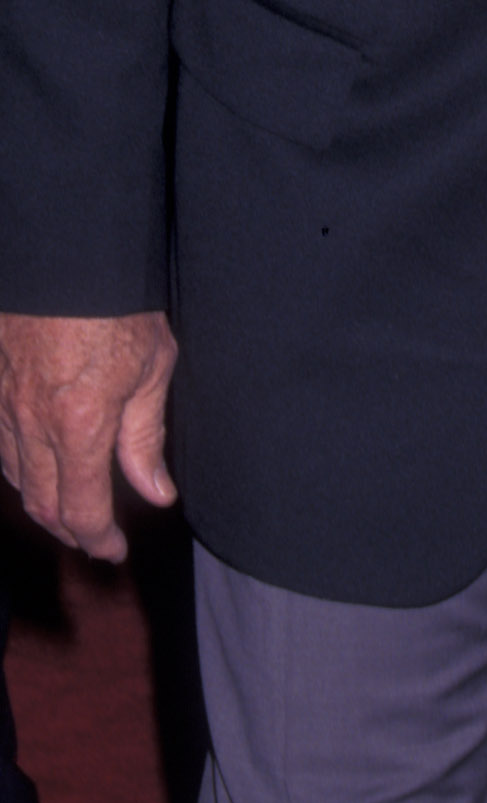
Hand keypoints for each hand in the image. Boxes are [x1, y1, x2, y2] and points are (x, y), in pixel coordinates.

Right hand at [0, 312, 177, 562]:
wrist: (67, 252)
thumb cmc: (119, 304)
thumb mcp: (153, 366)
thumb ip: (147, 438)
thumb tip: (155, 494)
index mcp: (79, 425)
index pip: (82, 510)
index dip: (97, 540)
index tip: (113, 550)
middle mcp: (31, 423)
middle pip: (41, 504)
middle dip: (70, 530)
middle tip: (95, 537)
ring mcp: (2, 404)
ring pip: (14, 476)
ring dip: (42, 501)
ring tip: (70, 507)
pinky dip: (17, 466)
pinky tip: (38, 464)